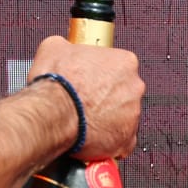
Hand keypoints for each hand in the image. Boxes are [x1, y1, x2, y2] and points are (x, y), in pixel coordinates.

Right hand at [28, 33, 143, 161]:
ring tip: (86, 119)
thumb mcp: (54, 48)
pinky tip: (93, 136)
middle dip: (107, 96)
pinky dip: (109, 140)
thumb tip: (65, 49)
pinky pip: (122, 141)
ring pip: (123, 116)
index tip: (90, 80)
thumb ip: (68, 47)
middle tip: (86, 100)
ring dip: (107, 118)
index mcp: (124, 62)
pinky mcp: (127, 140)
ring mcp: (133, 115)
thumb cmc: (58, 84)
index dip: (101, 73)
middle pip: (123, 91)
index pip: (118, 65)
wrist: (53, 114)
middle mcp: (134, 87)